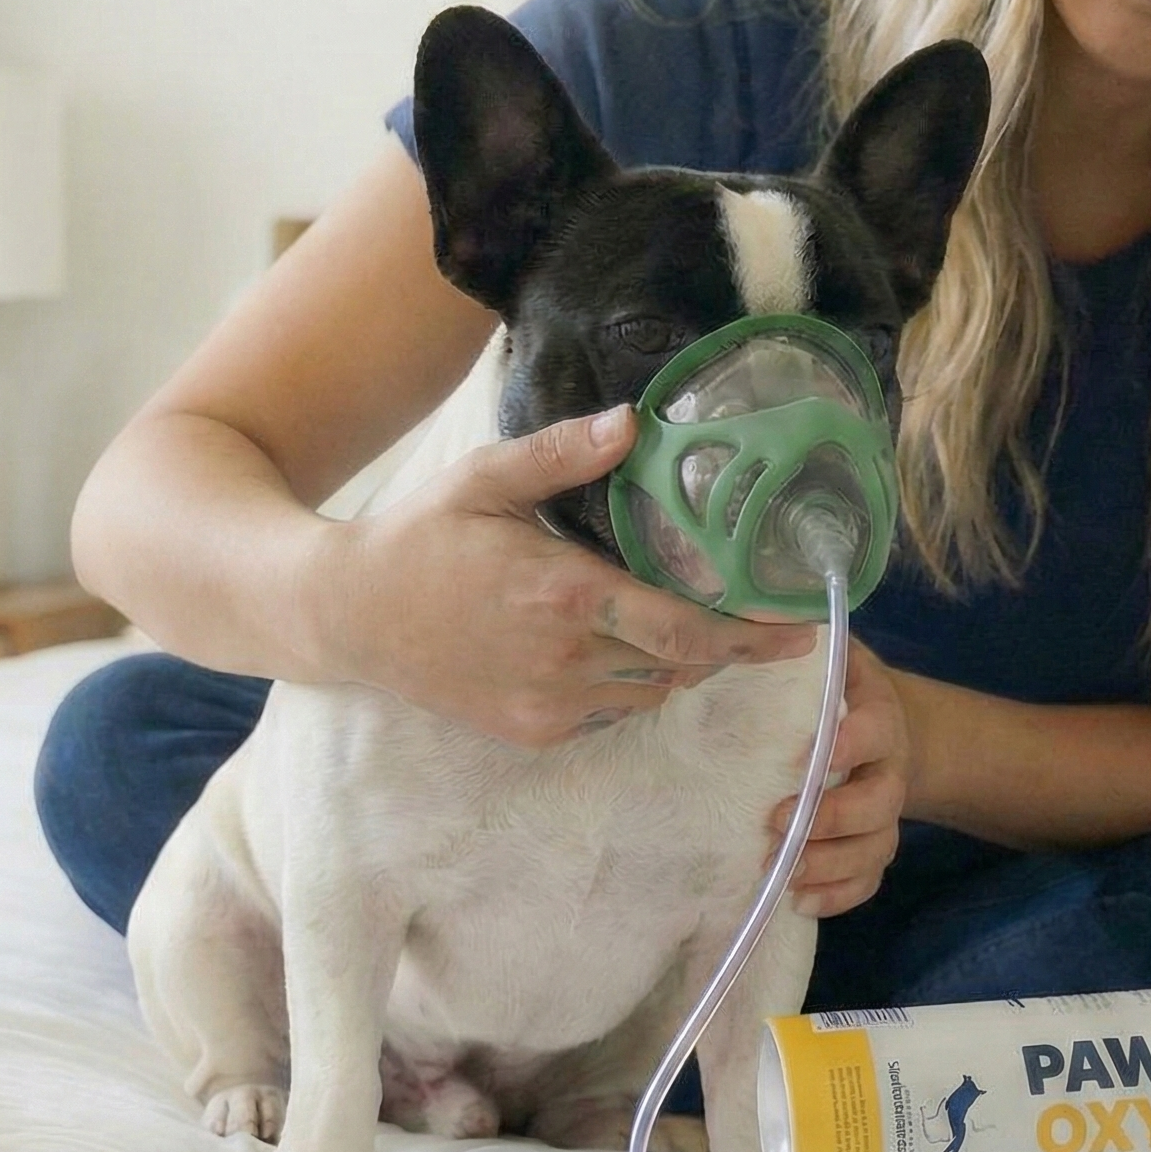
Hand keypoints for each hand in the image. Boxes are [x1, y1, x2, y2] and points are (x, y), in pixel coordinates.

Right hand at [314, 403, 817, 746]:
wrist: (346, 616)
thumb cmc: (421, 536)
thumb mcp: (487, 477)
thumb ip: (564, 452)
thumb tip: (634, 420)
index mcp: (565, 594)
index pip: (684, 628)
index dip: (750, 635)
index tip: (804, 628)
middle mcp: (564, 660)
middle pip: (680, 666)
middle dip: (726, 648)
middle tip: (762, 625)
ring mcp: (547, 704)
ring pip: (651, 693)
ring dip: (676, 664)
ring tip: (682, 623)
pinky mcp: (531, 731)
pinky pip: (611, 713)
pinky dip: (631, 685)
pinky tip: (617, 647)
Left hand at [765, 638, 910, 917]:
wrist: (882, 725)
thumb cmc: (836, 687)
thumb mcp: (833, 658)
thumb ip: (804, 645)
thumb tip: (754, 624)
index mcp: (879, 716)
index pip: (874, 731)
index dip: (848, 745)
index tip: (808, 757)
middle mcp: (891, 768)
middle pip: (880, 802)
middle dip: (831, 818)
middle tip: (777, 821)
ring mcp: (888, 814)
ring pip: (875, 848)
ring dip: (829, 864)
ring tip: (782, 871)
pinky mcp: (876, 846)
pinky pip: (869, 881)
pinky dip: (838, 895)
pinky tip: (799, 900)